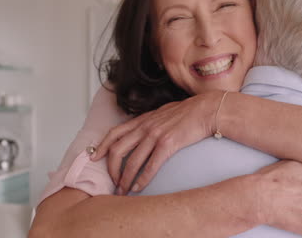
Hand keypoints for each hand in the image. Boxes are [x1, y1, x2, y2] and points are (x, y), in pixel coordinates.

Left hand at [91, 91, 222, 193]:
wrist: (206, 110)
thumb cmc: (188, 113)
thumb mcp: (163, 113)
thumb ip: (150, 122)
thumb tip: (143, 131)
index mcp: (142, 120)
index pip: (114, 133)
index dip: (101, 147)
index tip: (95, 158)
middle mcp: (145, 127)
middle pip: (117, 150)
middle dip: (111, 169)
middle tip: (113, 182)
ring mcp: (155, 135)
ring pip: (132, 161)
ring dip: (125, 178)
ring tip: (123, 190)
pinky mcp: (168, 144)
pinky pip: (150, 166)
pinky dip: (142, 179)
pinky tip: (138, 188)